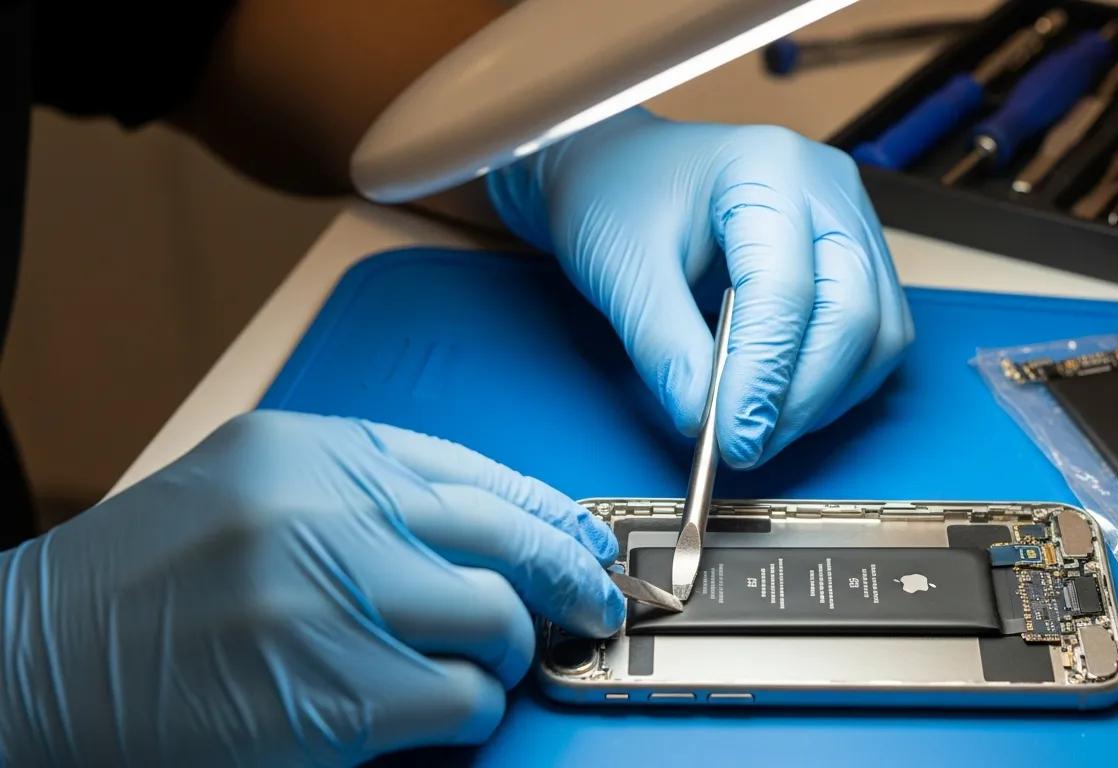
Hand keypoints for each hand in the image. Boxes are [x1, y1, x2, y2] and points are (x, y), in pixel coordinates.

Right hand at [0, 411, 621, 765]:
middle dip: (570, 575)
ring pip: (497, 621)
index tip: (586, 534)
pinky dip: (468, 707)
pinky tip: (438, 706)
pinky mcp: (334, 698)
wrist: (32, 668)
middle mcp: (325, 512)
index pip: (472, 470)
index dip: (548, 507)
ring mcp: (331, 602)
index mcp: (309, 450)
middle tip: (592, 601)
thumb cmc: (141, 587)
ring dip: (506, 651)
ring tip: (480, 663)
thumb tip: (491, 529)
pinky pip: (461, 699)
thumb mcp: (252, 491)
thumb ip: (362, 492)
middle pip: (506, 537)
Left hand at [488, 108, 913, 467]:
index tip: (731, 439)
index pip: (786, 291)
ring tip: (759, 429)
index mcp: (768, 170)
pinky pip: (875, 335)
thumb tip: (703, 421)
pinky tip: (782, 402)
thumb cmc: (616, 198)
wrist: (618, 172)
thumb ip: (663, 345)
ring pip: (879, 332)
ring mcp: (851, 221)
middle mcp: (828, 189)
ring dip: (825, 397)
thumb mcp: (621, 268)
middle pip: (854, 312)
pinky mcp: (856, 257)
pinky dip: (835, 383)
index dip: (762, 377)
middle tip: (746, 447)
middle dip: (803, 396)